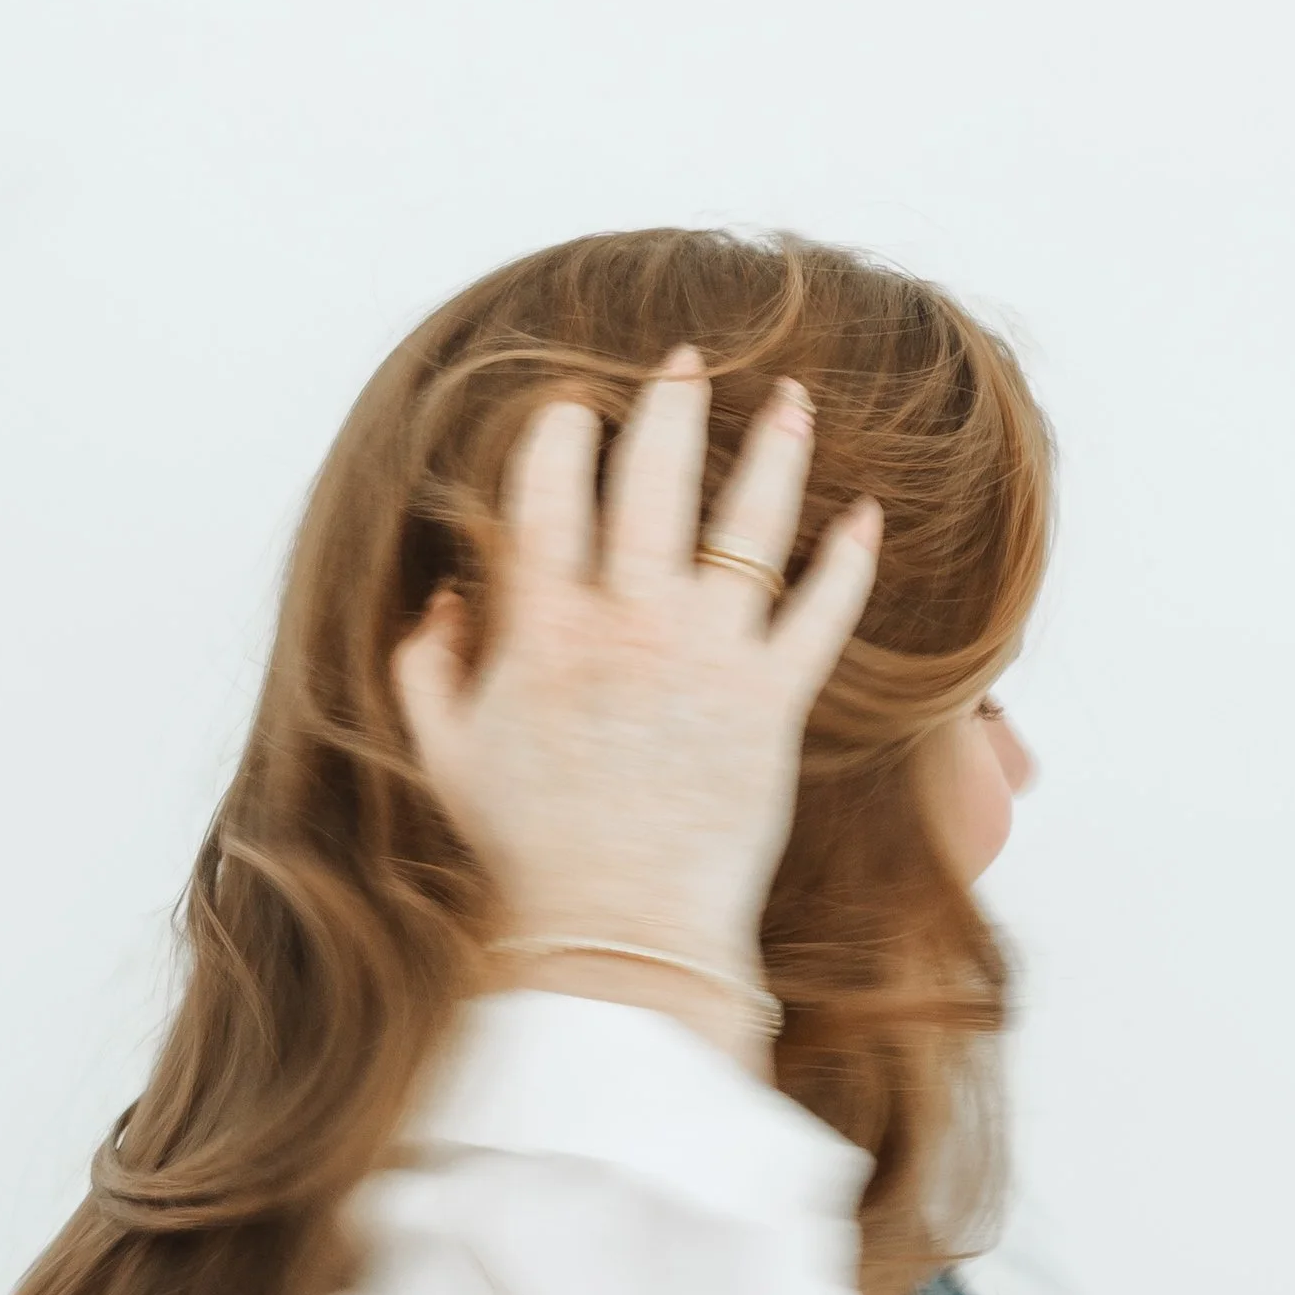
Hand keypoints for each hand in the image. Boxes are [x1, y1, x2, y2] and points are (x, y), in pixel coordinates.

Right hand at [391, 348, 881, 1000]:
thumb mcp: (445, 757)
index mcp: (543, 629)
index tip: (574, 404)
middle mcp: (629, 624)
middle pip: (654, 481)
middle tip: (684, 360)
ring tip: (790, 398)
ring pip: (750, 525)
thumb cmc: (526, 855)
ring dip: (772, 451)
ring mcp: (708, 657)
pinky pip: (823, 612)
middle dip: (668, 407)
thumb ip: (428, 668)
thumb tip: (448, 599)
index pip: (548, 495)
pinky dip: (849, 560)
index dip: (561, 436)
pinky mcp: (773, 702)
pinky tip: (866, 516)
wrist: (617, 935)